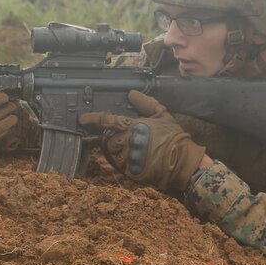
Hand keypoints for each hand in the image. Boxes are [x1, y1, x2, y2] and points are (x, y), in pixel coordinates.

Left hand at [79, 90, 205, 191]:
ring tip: (135, 148)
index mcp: (131, 125)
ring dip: (118, 149)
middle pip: (106, 138)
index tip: (83, 119)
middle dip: (112, 137)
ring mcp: (126, 157)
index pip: (105, 120)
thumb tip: (132, 94)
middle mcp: (126, 141)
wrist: (182, 162)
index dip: (92, 118)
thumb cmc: (173, 137)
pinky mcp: (129, 171)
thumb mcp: (162, 115)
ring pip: (111, 152)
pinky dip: (125, 160)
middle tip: (126, 137)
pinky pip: (119, 164)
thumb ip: (146, 103)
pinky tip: (138, 158)